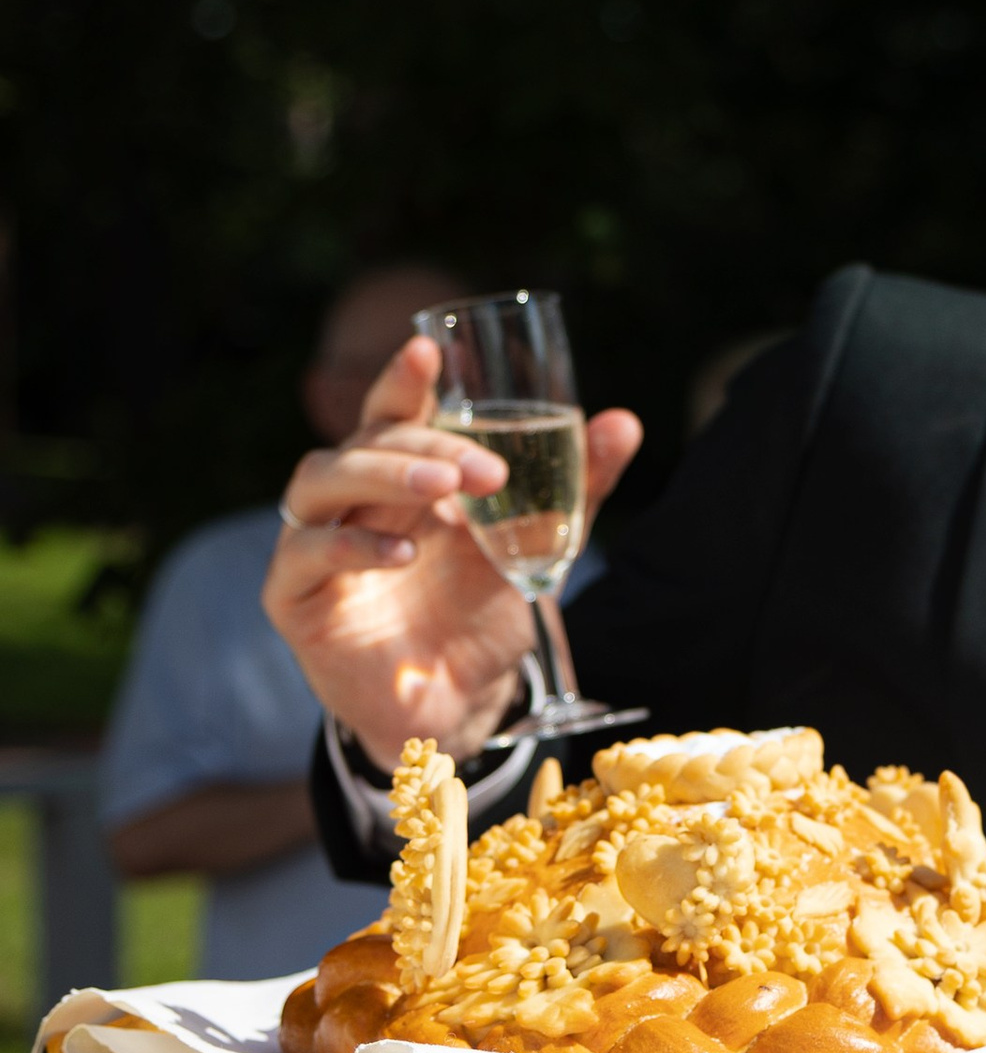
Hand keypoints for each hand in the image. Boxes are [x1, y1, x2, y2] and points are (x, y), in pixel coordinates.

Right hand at [262, 335, 642, 765]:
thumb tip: (624, 423)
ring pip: (318, 480)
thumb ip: (577, 490)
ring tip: (443, 487)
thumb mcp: (539, 550)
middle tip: (487, 467)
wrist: (457, 703)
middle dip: (425, 441)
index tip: (431, 349)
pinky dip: (350, 544)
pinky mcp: (293, 598)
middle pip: (364, 440)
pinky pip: (304, 555)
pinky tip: (401, 550)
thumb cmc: (484, 614)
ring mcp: (314, 543)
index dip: (404, 377)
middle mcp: (352, 498)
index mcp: (401, 475)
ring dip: (381, 472)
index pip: (393, 410)